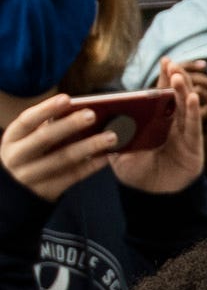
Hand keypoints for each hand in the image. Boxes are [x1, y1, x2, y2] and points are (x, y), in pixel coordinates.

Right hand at [2, 92, 124, 203]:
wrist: (17, 190)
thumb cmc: (29, 152)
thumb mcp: (27, 139)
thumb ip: (46, 125)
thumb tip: (78, 108)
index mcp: (12, 138)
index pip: (27, 120)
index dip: (46, 109)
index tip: (67, 98)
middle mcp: (17, 157)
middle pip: (45, 138)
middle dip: (69, 125)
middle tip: (92, 115)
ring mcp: (30, 176)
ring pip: (62, 159)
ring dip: (89, 146)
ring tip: (111, 136)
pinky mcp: (46, 191)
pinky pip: (72, 177)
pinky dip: (91, 166)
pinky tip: (107, 156)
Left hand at [114, 67, 205, 193]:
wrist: (152, 196)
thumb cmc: (137, 173)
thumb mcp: (119, 153)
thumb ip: (114, 136)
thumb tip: (104, 118)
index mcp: (156, 121)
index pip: (161, 95)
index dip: (164, 78)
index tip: (165, 61)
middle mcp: (172, 124)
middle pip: (176, 96)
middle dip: (175, 78)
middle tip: (171, 64)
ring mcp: (183, 133)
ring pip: (185, 107)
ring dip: (183, 91)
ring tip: (178, 77)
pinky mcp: (193, 145)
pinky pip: (194, 126)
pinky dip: (193, 112)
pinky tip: (193, 98)